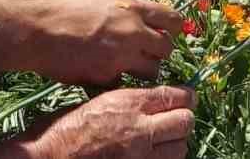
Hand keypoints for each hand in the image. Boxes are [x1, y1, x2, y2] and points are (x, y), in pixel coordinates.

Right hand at [0, 87, 194, 158]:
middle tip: (174, 120)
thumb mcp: (95, 102)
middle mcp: (141, 129)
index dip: (186, 96)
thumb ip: (127, 102)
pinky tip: (151, 156)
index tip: (187, 97)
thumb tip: (149, 102)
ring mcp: (141, 156)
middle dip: (183, 119)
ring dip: (174, 143)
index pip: (176, 96)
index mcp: (129, 104)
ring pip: (180, 148)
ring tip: (161, 141)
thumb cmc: (63, 129)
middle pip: (185, 121)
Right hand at [22, 0, 182, 83]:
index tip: (169, 31)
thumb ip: (126, 9)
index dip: (174, 28)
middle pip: (167, 49)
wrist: (36, 29)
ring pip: (153, 71)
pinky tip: (107, 72)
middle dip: (160, 51)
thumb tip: (142, 17)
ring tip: (130, 64)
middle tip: (148, 50)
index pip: (174, 19)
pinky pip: (125, 82)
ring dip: (145, 68)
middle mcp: (132, 32)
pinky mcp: (107, 77)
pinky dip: (120, 80)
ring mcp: (121, 57)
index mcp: (132, 7)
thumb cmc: (63, 7)